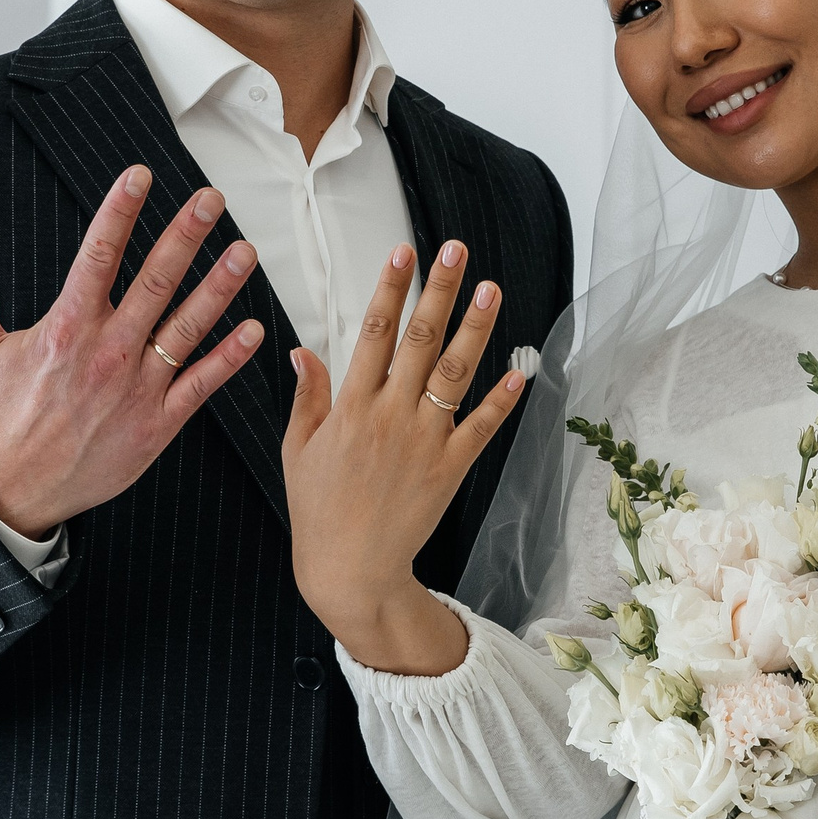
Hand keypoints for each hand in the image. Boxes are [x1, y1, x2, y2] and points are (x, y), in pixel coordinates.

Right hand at [0, 166, 263, 536]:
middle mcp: (106, 353)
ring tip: (245, 251)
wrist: (14, 491)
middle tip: (211, 199)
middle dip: (185, 237)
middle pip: (153, 282)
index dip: (120, 213)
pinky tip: (254, 329)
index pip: (97, 257)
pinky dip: (229, 358)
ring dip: (218, 287)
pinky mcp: (158, 424)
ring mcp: (137, 389)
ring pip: (186, 328)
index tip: (140, 176)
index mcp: (65, 330)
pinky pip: (201, 385)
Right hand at [283, 239, 527, 673]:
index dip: (389, 290)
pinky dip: (501, 399)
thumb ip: (307, 397)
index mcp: (350, 408)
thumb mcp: (297, 450)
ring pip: (455, 374)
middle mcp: (390, 416)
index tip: (403, 253)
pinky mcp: (450, 469)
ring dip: (475, 329)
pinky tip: (520, 369)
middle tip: (455, 250)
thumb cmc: (319, 509)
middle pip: (419, 341)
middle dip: (438, 291)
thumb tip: (303, 349)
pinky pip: (481, 427)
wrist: (351, 568)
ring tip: (490, 289)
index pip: (372, 333)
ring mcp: (425, 441)